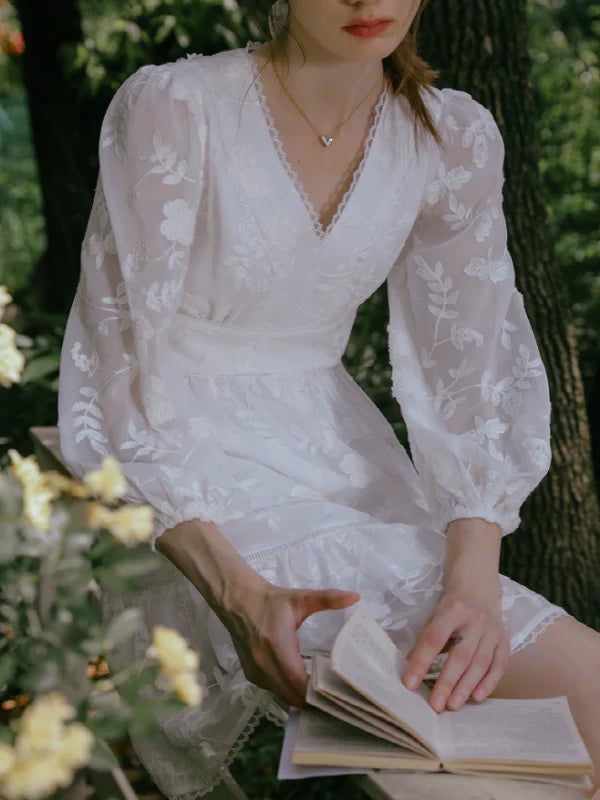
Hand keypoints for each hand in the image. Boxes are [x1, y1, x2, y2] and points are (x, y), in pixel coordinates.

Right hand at [220, 580, 359, 707]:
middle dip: (313, 699)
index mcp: (277, 645)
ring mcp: (255, 672)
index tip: (336, 689)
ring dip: (300, 696)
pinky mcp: (251, 675)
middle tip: (333, 693)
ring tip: (320, 690)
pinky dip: (287, 690)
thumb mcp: (301, 598)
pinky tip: (300, 682)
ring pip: (283, 696)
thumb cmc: (271, 601)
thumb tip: (355, 596)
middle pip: (292, 696)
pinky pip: (274, 691)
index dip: (316, 690)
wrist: (238, 601)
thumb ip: (328, 599)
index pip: (298, 681)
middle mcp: (264, 663)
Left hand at [402, 583, 509, 712]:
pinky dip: (488, 683)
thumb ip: (425, 641)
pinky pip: (499, 666)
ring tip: (453, 705)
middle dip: (447, 682)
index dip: (421, 662)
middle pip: (461, 655)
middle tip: (436, 705)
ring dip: (466, 687)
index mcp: (451, 611)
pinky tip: (477, 697)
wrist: (478, 591)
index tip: (410, 684)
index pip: (434, 639)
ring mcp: (492, 631)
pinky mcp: (505, 641)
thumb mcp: (434, 617)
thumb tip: (410, 670)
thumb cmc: (451, 609)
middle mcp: (474, 621)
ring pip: (480, 663)